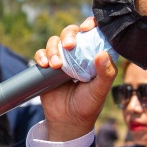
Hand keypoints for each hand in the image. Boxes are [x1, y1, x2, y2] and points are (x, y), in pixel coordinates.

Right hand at [33, 18, 116, 141]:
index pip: (92, 33)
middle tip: (70, 46)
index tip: (88, 27)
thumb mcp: (100, 89)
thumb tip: (103, 53)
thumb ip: (105, 73)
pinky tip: (45, 65)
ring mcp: (62, 60)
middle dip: (69, 35)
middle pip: (71, 32)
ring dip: (54, 49)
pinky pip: (41, 54)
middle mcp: (77, 54)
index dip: (90, 24)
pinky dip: (41, 56)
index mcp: (93, 56)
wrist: (68, 121)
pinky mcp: (47, 67)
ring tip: (56, 65)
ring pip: (55, 41)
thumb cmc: (88, 105)